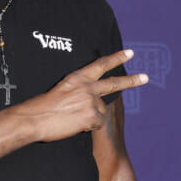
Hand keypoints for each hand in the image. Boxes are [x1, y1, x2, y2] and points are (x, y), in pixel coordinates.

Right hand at [19, 49, 146, 141]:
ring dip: (89, 117)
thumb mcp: (62, 89)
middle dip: (132, 80)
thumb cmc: (42, 106)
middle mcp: (87, 87)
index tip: (130, 53)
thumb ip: (78, 90)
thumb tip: (88, 99)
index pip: (101, 64)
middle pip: (114, 83)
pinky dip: (87, 126)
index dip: (116, 58)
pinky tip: (74, 124)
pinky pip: (95, 123)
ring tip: (72, 118)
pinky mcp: (92, 116)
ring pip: (100, 111)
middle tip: (145, 77)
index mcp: (78, 77)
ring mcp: (91, 101)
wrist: (35, 118)